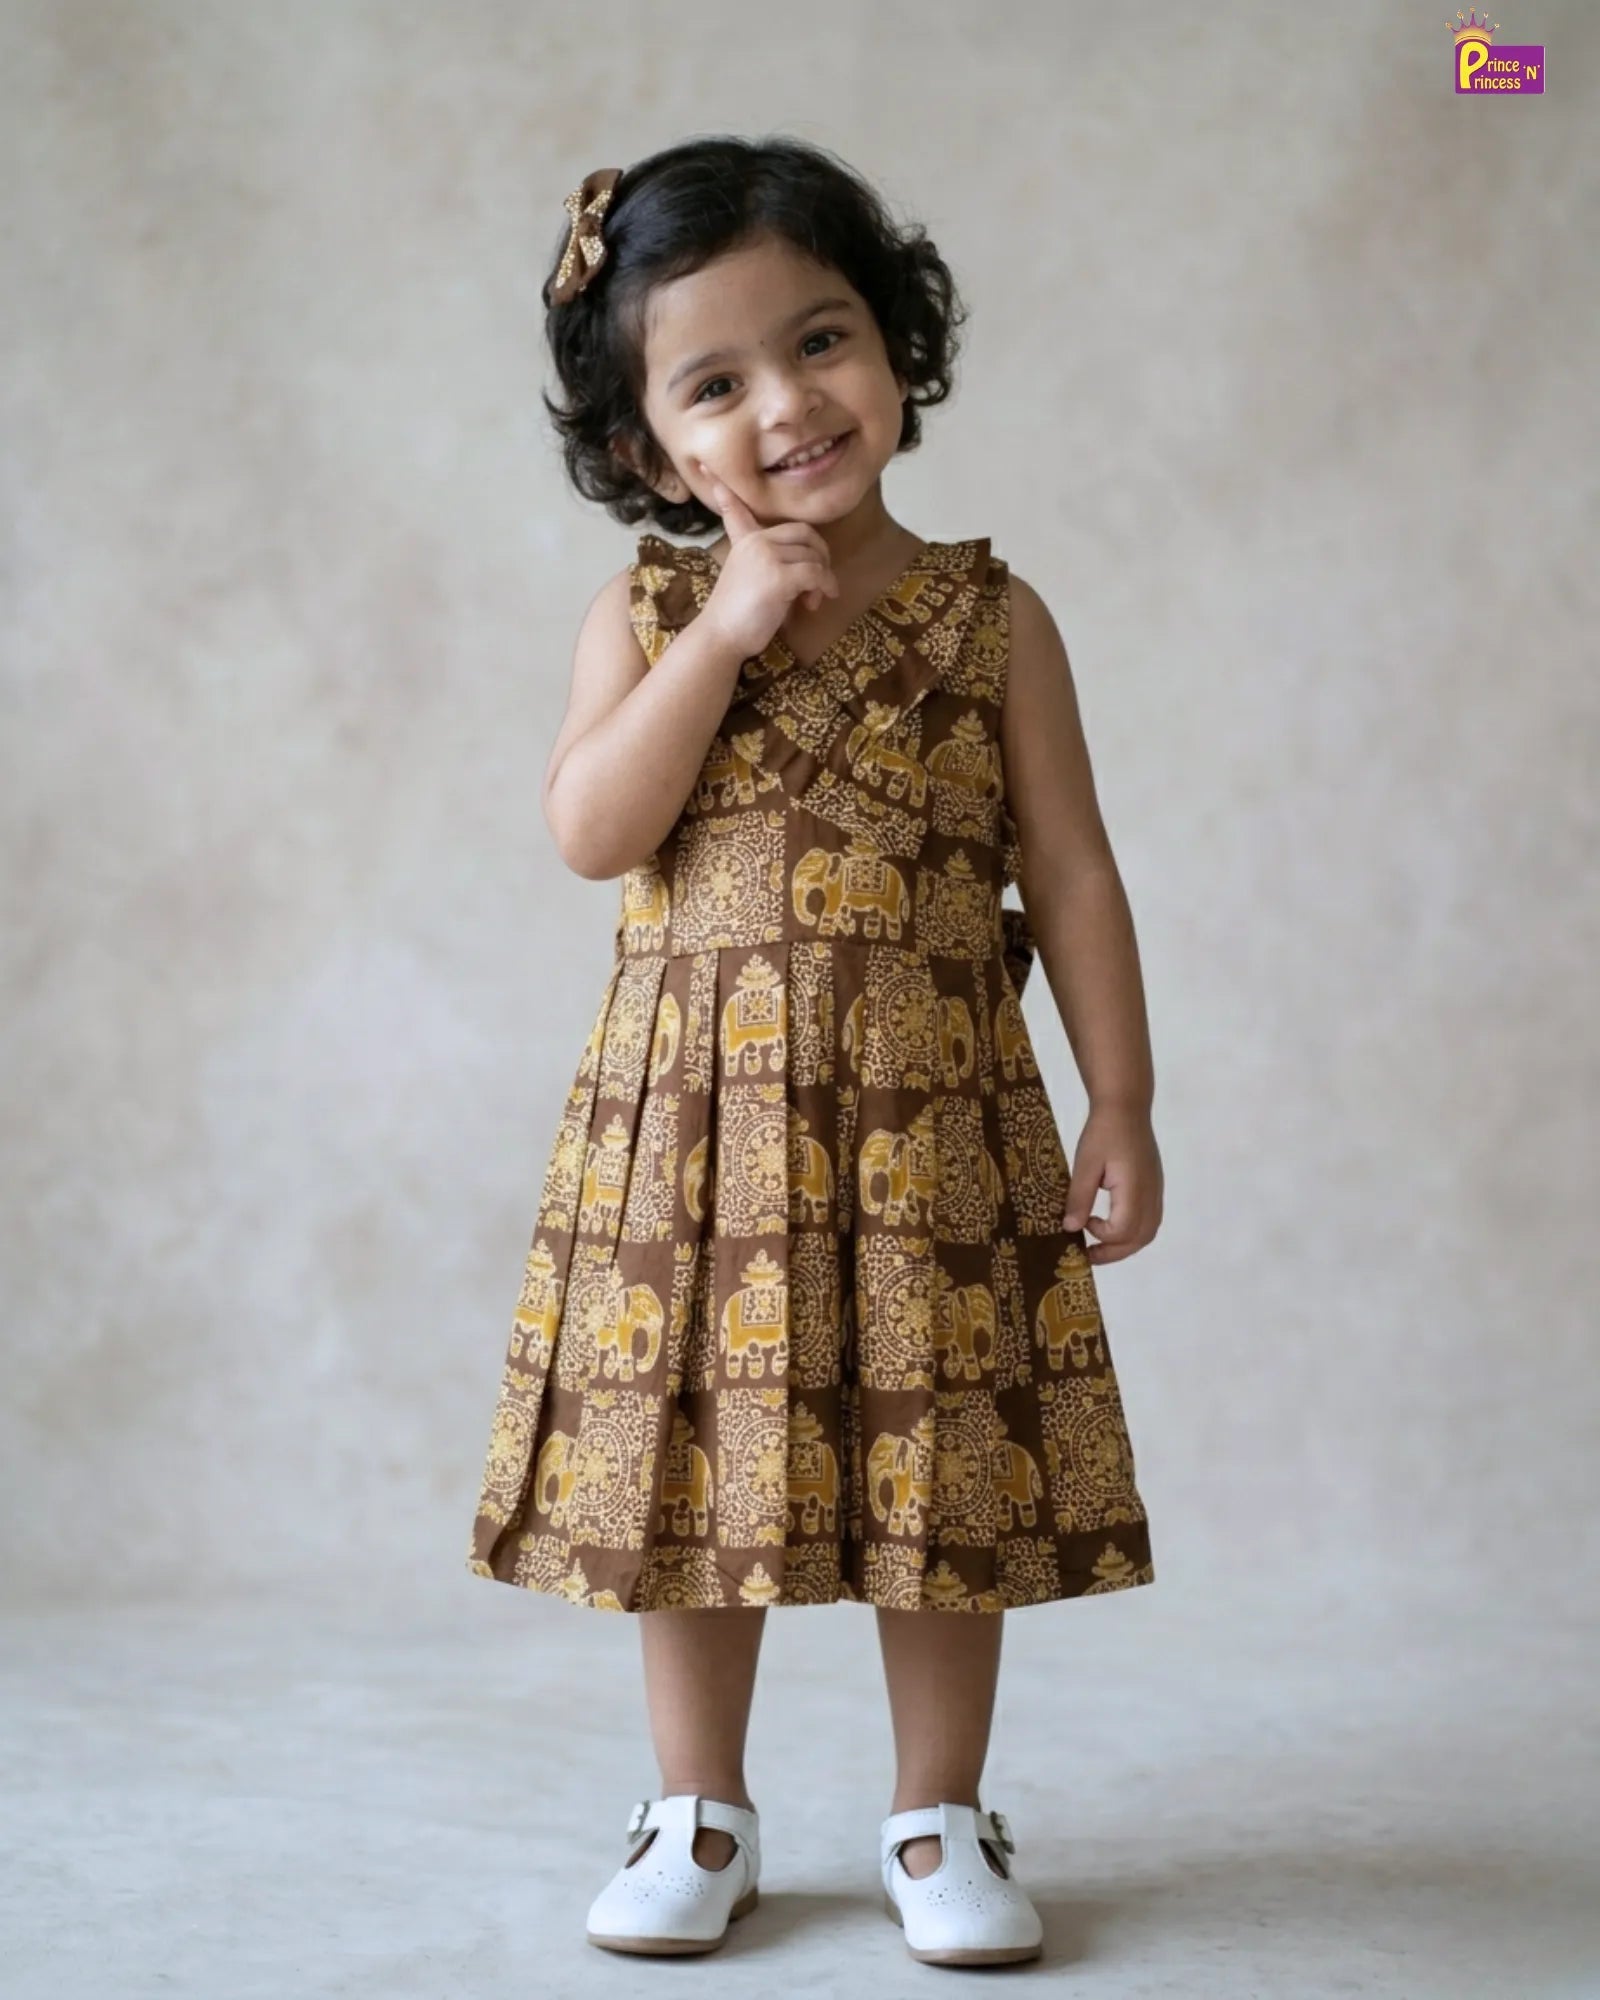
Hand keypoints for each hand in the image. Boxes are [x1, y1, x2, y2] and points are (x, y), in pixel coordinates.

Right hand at [693, 459, 838, 657]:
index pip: (736, 509)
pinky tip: (816, 602)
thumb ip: (771, 565)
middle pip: (805, 533)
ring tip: (812, 600)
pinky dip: (824, 587)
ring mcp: (766, 556)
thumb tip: (808, 574)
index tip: (710, 470)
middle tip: (820, 581)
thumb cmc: (738, 616)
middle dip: (821, 555)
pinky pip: (816, 573)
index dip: (724, 491)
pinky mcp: (779, 576)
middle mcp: (755, 541)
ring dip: (822, 579)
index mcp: (745, 541)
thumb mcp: (751, 581)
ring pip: (814, 555)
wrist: (722, 636)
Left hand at [1062, 1103, 1162, 1264]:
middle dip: (1115, 1252)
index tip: (1081, 1221)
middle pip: (1140, 1238)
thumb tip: (1070, 1228)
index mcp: (1134, 1189)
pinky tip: (1113, 1225)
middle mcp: (1151, 1194)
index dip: (1101, 1234)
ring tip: (1101, 1245)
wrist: (1126, 1107)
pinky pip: (1150, 1219)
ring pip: (1148, 1231)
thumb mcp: (1084, 1163)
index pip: (1123, 1230)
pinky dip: (1133, 1231)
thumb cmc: (1102, 1132)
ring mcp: (1155, 1190)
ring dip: (1125, 1245)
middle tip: (1089, 1256)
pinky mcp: (1154, 1186)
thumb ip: (1079, 1197)